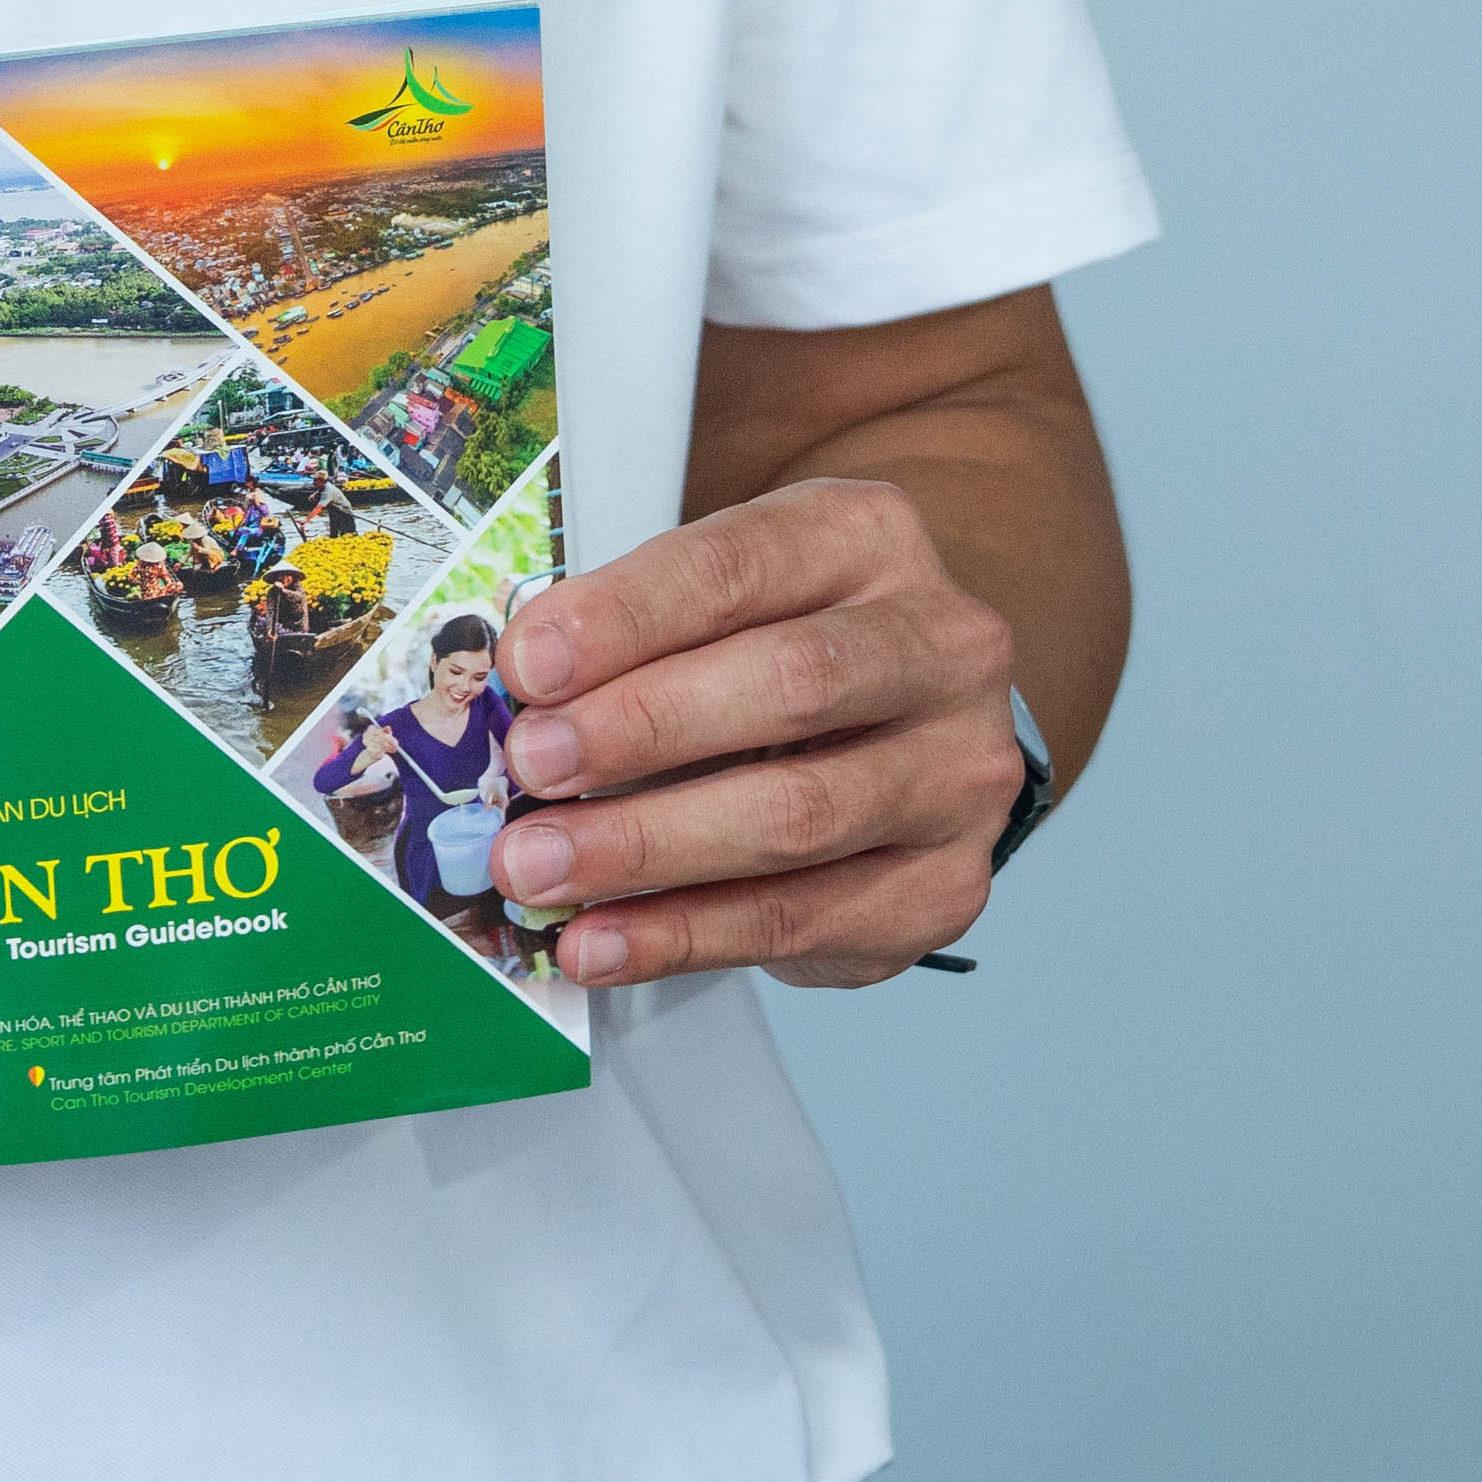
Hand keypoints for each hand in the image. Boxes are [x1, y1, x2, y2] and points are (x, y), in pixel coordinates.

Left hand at [480, 475, 1034, 986]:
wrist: (899, 731)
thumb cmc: (777, 651)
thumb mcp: (715, 603)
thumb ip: (634, 634)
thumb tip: (522, 698)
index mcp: (867, 540)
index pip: (738, 568)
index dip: (626, 618)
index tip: (529, 666)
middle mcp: (942, 648)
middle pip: (790, 685)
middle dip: (640, 730)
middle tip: (532, 768)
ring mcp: (958, 772)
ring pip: (800, 816)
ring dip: (647, 849)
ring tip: (541, 868)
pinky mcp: (945, 884)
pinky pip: (801, 920)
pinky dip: (684, 936)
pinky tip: (603, 942)